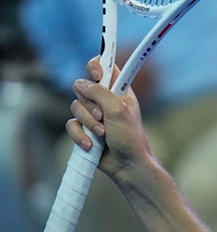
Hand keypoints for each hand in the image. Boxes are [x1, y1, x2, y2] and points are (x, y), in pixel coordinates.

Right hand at [67, 57, 157, 186]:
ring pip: (75, 107)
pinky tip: (91, 145)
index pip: (104, 67)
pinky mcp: (84, 129)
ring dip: (87, 122)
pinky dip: (79, 135)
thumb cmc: (129, 138)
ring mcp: (93, 114)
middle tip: (103, 117)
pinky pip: (71, 125)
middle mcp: (105, 99)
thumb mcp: (118, 111)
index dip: (96, 67)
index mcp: (119, 90)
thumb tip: (82, 84)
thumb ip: (100, 94)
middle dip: (90, 104)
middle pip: (82, 87)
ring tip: (102, 134)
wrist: (127, 165)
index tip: (97, 76)